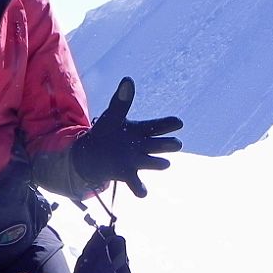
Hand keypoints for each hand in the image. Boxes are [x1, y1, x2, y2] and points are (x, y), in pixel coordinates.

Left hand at [72, 77, 181, 196]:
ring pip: (152, 163)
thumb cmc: (108, 133)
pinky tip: (142, 192)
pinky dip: (140, 189)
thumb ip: (121, 100)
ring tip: (164, 163)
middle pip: (160, 145)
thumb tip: (128, 79)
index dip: (169, 125)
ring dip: (157, 163)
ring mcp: (137, 161)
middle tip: (176, 144)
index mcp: (142, 130)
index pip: (159, 126)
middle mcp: (143, 146)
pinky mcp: (128, 175)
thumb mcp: (113, 116)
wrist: (94, 154)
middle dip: (167, 145)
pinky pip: (137, 184)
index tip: (178, 123)